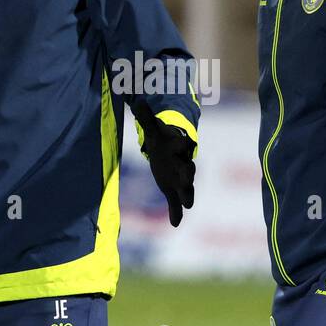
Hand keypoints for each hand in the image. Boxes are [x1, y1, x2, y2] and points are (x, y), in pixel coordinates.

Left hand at [135, 112, 195, 226]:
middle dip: (188, 174)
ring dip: (187, 195)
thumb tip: (137, 102)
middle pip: (188, 168)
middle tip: (188, 179)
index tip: (186, 144)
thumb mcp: (154, 130)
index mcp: (179, 147)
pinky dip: (176, 213)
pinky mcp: (174, 190)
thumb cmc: (163, 141)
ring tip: (188, 204)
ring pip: (187, 187)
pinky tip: (175, 223)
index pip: (185, 145)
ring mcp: (180, 178)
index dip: (185, 145)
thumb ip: (146, 117)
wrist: (170, 153)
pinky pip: (176, 203)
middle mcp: (183, 163)